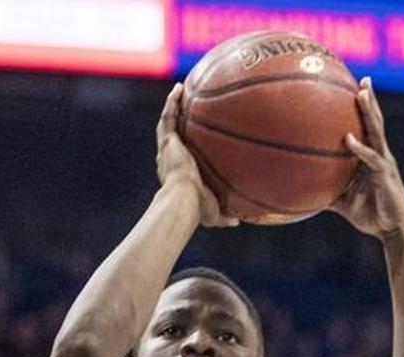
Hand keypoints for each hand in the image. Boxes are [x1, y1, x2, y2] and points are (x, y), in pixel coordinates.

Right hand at [157, 82, 237, 228]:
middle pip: (172, 137)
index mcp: (177, 174)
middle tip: (186, 109)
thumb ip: (224, 216)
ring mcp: (167, 150)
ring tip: (180, 91)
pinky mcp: (167, 142)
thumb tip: (237, 221)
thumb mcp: (213, 214)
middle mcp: (169, 160)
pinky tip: (179, 88)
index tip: (191, 139)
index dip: (184, 146)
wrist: (183, 200)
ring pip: (168, 123)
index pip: (180, 156)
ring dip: (173, 106)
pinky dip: (172, 102)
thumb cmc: (196, 209)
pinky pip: (168, 117)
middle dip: (177, 122)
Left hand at [331, 80, 403, 238]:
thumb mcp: (344, 204)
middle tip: (363, 79)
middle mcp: (380, 155)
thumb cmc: (372, 216)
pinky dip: (359, 148)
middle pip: (375, 122)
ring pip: (377, 132)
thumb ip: (328, 193)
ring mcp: (384, 163)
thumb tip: (304, 193)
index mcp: (372, 158)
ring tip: (362, 93)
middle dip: (370, 100)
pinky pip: (370, 159)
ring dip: (369, 112)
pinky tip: (348, 138)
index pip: (367, 129)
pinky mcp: (385, 175)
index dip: (364, 110)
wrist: (393, 230)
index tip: (354, 89)